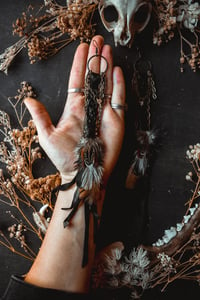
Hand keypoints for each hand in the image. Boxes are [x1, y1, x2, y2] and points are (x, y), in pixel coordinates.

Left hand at [24, 35, 125, 183]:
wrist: (84, 174)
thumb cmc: (65, 158)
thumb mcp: (48, 137)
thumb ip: (41, 117)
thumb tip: (28, 100)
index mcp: (74, 108)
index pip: (77, 80)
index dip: (79, 64)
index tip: (81, 47)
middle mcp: (90, 107)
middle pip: (93, 78)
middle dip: (94, 58)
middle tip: (96, 40)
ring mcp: (104, 112)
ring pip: (106, 84)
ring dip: (106, 66)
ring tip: (107, 49)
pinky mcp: (117, 119)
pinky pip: (119, 98)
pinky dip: (118, 84)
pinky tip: (116, 71)